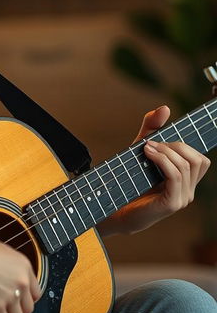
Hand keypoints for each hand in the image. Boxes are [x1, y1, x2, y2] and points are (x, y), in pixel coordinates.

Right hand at [0, 233, 40, 312]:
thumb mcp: (0, 251)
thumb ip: (12, 267)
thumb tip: (14, 279)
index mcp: (24, 265)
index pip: (36, 293)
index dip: (25, 298)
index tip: (18, 301)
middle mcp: (21, 280)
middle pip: (29, 308)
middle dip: (17, 309)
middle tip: (5, 308)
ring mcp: (11, 294)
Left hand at [110, 105, 210, 234]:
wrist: (112, 205)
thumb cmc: (128, 178)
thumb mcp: (139, 148)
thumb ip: (152, 128)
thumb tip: (165, 107)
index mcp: (185, 179)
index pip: (201, 159)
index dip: (191, 143)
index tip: (172, 133)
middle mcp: (188, 190)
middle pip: (198, 159)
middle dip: (176, 145)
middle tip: (152, 143)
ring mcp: (182, 198)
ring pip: (187, 165)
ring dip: (166, 151)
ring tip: (146, 147)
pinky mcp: (172, 203)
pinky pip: (176, 175)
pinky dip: (163, 160)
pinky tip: (148, 153)